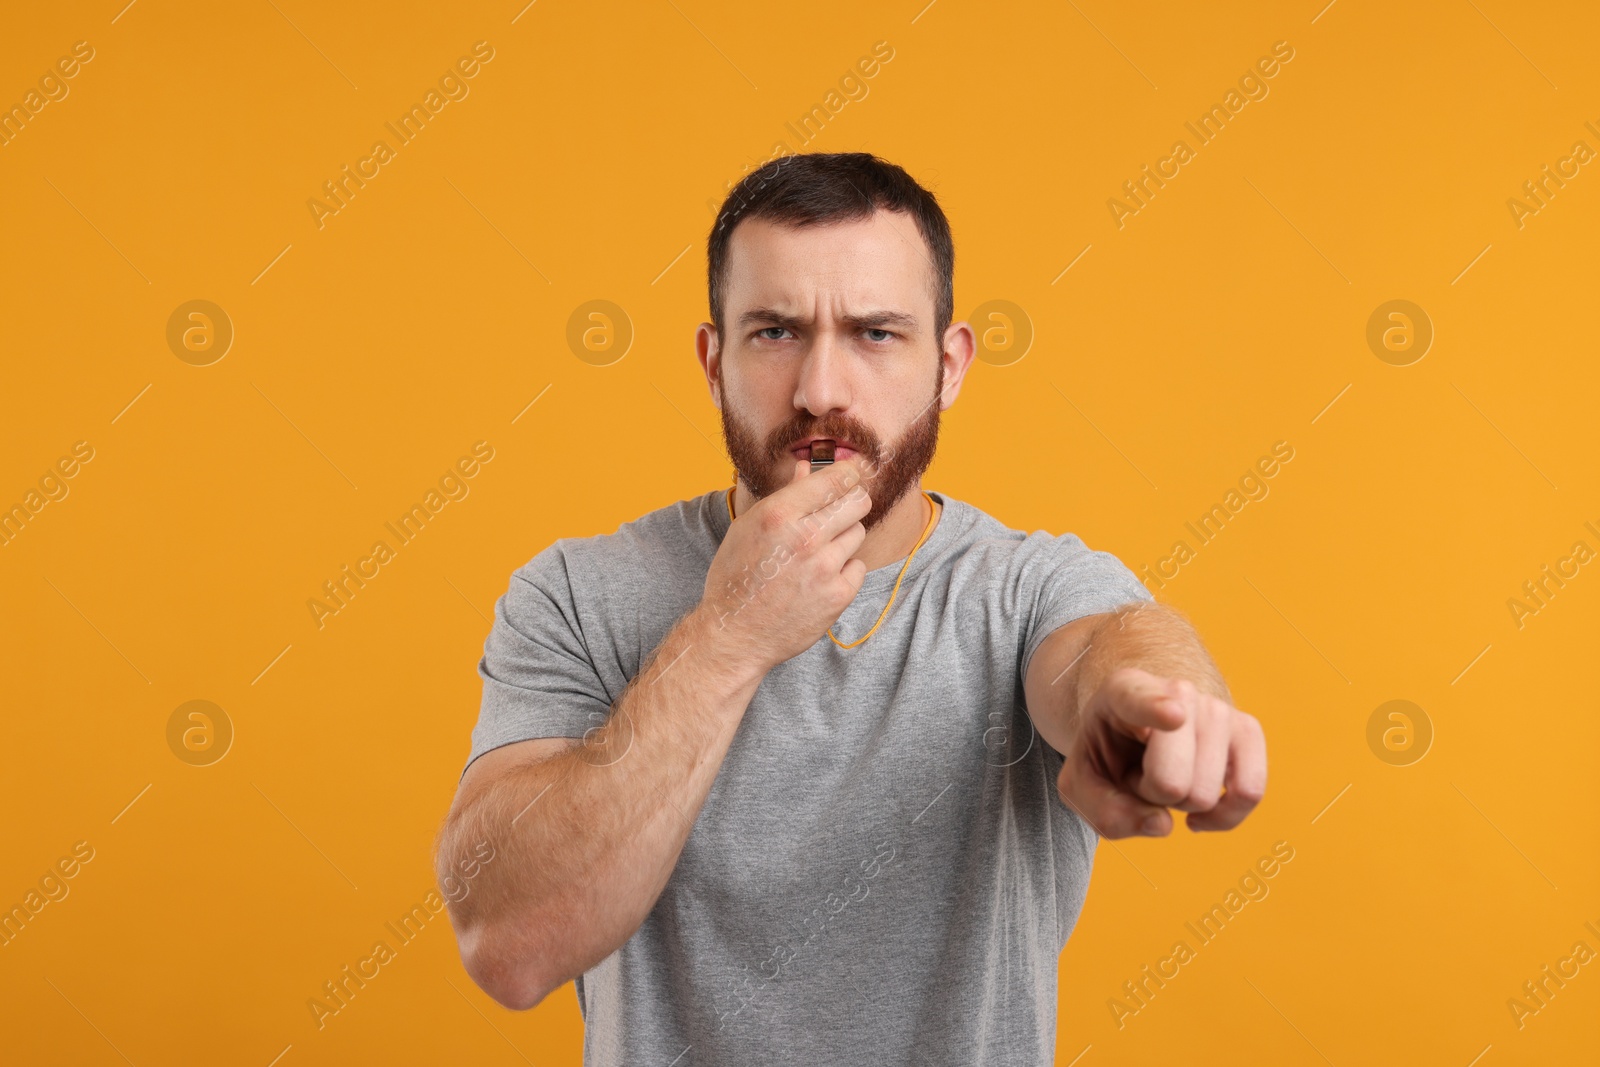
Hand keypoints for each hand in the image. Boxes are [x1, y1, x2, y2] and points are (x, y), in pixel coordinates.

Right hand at [698, 456, 871, 672]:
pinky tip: (820, 578)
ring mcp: (825, 568)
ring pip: (858, 533)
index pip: (834, 480)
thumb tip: (805, 467)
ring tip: (817, 554)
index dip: (849, 474)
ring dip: (843, 538)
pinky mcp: (838, 595)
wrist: (735, 634)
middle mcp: (805, 538)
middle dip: (852, 503)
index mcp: (779, 514)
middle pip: (858, 503)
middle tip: (840, 512)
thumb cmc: (737, 578)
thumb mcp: (749, 528)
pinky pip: (858, 567)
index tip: (852, 474)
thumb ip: (785, 496)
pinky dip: (845, 570)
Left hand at [1056, 667, 1264, 838]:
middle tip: (1140, 775)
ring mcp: (1216, 707)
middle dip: (1152, 797)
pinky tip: (1197, 812)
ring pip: (1206, 792)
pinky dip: (1223, 816)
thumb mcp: (1082, 784)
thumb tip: (1162, 824)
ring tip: (1165, 775)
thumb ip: (1106, 811)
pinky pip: (1249, 791)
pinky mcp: (1247, 729)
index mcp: (1123, 692)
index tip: (1174, 715)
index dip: (1156, 709)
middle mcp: (1177, 690)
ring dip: (1182, 802)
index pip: (1139, 699)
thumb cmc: (1109, 755)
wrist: (1137, 729)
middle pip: (1171, 781)